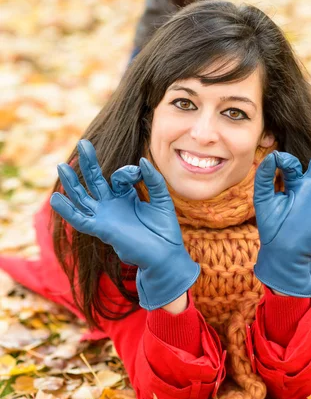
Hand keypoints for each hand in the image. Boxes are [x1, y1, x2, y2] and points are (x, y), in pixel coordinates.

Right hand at [50, 140, 199, 309]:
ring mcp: (105, 216)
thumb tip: (142, 161)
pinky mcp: (102, 229)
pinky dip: (67, 210)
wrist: (165, 256)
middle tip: (83, 143)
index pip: (118, 176)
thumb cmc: (164, 230)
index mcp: (126, 196)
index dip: (126, 171)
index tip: (138, 172)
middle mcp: (112, 205)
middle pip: (95, 180)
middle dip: (89, 162)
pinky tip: (56, 198)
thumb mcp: (162, 199)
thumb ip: (153, 179)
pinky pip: (80, 219)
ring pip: (83, 197)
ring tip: (62, 166)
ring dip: (72, 182)